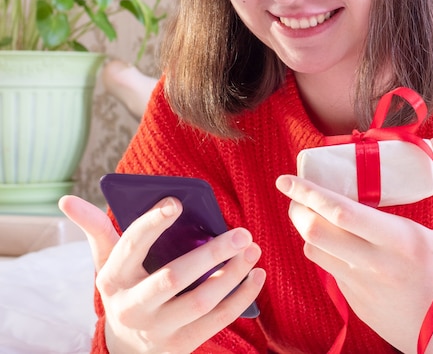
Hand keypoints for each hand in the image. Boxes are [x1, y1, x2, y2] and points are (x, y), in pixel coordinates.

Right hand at [59, 195, 264, 353]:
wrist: (126, 347)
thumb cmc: (124, 287)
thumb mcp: (106, 262)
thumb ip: (96, 230)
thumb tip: (66, 201)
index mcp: (114, 278)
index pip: (131, 245)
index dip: (152, 223)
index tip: (177, 202)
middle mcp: (133, 305)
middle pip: (172, 277)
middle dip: (210, 254)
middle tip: (242, 232)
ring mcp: (158, 329)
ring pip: (199, 302)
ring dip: (232, 276)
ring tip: (253, 250)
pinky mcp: (181, 344)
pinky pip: (216, 322)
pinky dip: (240, 299)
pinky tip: (256, 276)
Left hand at [275, 145, 432, 352]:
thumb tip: (431, 144)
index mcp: (404, 242)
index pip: (342, 212)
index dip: (309, 192)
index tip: (286, 178)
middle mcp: (377, 267)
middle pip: (316, 232)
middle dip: (297, 207)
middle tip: (294, 190)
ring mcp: (363, 290)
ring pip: (316, 252)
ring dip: (307, 227)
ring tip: (311, 209)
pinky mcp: (358, 306)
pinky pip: (329, 271)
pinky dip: (325, 248)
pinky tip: (337, 237)